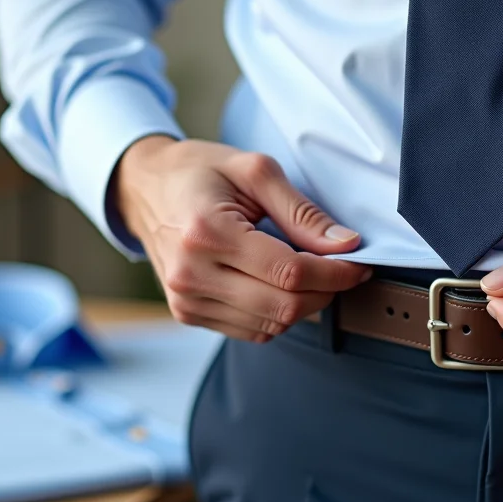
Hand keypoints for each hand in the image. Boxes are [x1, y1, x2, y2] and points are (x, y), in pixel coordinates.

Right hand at [114, 136, 371, 341]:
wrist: (145, 188)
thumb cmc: (197, 173)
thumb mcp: (255, 171)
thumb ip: (302, 212)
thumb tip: (345, 245)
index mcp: (207, 232)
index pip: (289, 273)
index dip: (335, 273)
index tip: (357, 263)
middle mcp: (192, 273)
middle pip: (283, 307)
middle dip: (326, 291)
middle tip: (343, 268)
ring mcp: (186, 300)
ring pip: (271, 325)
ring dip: (304, 305)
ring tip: (310, 272)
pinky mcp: (187, 313)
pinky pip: (251, 330)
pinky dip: (277, 312)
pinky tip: (278, 284)